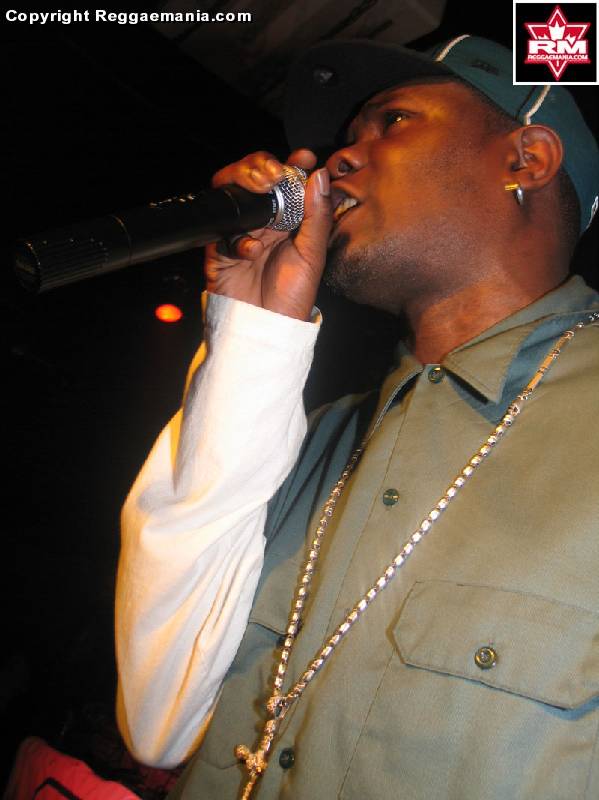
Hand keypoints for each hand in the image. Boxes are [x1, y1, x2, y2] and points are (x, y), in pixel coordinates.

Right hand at [205, 149, 331, 320]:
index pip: (286, 179)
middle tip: (272, 174)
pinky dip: (238, 238)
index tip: (303, 158)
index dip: (292, 164)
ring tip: (261, 191)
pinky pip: (221, 230)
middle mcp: (263, 220)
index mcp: (288, 218)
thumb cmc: (292, 295)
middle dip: (259, 166)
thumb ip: (317, 215)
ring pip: (231, 192)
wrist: (267, 327)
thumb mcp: (312, 254)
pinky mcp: (219, 249)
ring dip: (243, 185)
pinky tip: (252, 251)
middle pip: (252, 177)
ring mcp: (239, 231)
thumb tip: (319, 173)